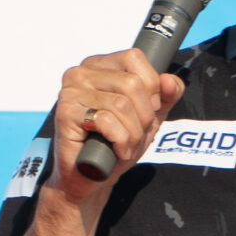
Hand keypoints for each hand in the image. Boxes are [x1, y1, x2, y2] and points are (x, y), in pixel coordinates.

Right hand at [50, 50, 182, 202]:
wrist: (90, 178)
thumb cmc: (115, 144)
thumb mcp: (148, 116)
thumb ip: (165, 95)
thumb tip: (170, 81)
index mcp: (99, 66)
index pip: (134, 57)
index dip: (151, 86)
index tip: (147, 109)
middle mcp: (81, 73)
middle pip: (132, 83)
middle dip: (144, 116)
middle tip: (137, 134)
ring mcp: (71, 92)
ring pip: (121, 104)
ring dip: (133, 133)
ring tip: (126, 145)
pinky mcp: (66, 113)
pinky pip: (106, 120)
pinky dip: (120, 141)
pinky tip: (115, 150)